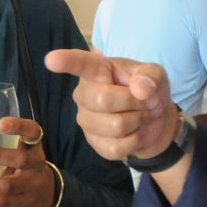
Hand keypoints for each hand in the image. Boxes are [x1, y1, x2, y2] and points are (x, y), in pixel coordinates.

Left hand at [0, 116, 55, 206]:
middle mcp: (35, 164)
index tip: (1, 123)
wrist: (46, 193)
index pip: (32, 132)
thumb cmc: (20, 166)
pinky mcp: (25, 203)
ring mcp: (31, 185)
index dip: (19, 126)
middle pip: (20, 159)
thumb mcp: (9, 153)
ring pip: (9, 185)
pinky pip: (5, 203)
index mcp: (32, 146)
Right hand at [44, 48, 174, 161]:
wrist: (153, 120)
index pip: (79, 63)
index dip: (65, 61)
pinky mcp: (94, 143)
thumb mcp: (155, 75)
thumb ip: (150, 75)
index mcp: (96, 71)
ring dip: (138, 121)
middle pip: (103, 100)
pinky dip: (134, 141)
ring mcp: (86, 120)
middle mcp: (84, 94)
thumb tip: (140, 89)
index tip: (51, 60)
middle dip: (134, 102)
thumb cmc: (147, 90)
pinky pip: (116, 147)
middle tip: (146, 101)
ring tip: (141, 115)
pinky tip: (134, 132)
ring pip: (114, 126)